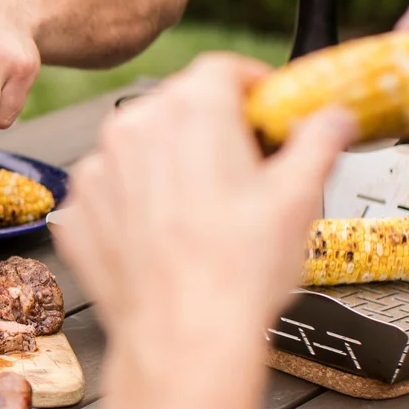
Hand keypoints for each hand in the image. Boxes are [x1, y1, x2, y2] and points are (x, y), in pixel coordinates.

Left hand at [52, 56, 354, 407]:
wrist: (183, 338)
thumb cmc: (239, 271)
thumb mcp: (300, 195)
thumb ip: (318, 141)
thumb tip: (332, 120)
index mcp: (190, 108)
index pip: (223, 69)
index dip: (253, 86)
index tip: (268, 109)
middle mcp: (133, 128)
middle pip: (179, 106)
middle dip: (214, 127)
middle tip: (248, 167)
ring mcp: (98, 170)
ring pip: (143, 148)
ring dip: (172, 164)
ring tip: (207, 212)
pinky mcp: (77, 211)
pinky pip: (113, 190)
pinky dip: (138, 203)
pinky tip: (169, 236)